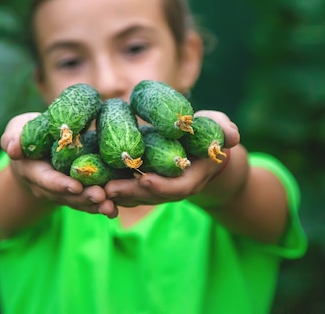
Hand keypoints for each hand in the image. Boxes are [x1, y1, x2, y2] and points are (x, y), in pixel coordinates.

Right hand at [0, 112, 118, 217]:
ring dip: (96, 206)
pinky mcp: (78, 192)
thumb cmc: (26, 135)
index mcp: (34, 171)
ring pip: (80, 202)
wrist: (34, 151)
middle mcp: (48, 187)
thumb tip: (12, 148)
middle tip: (101, 196)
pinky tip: (115, 210)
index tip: (75, 186)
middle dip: (84, 197)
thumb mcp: (16, 131)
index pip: (47, 179)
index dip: (60, 184)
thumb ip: (12, 138)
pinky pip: (89, 201)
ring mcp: (64, 192)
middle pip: (67, 195)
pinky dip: (102, 206)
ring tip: (111, 207)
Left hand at [103, 110, 239, 206]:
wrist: (199, 148)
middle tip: (109, 187)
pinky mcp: (141, 182)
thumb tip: (233, 135)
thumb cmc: (208, 134)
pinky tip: (91, 182)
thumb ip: (224, 130)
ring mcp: (156, 188)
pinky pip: (125, 189)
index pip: (177, 188)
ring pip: (134, 196)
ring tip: (95, 187)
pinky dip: (109, 187)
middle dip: (130, 193)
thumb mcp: (218, 128)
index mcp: (191, 178)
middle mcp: (172, 188)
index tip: (146, 180)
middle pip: (150, 196)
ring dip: (115, 194)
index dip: (162, 186)